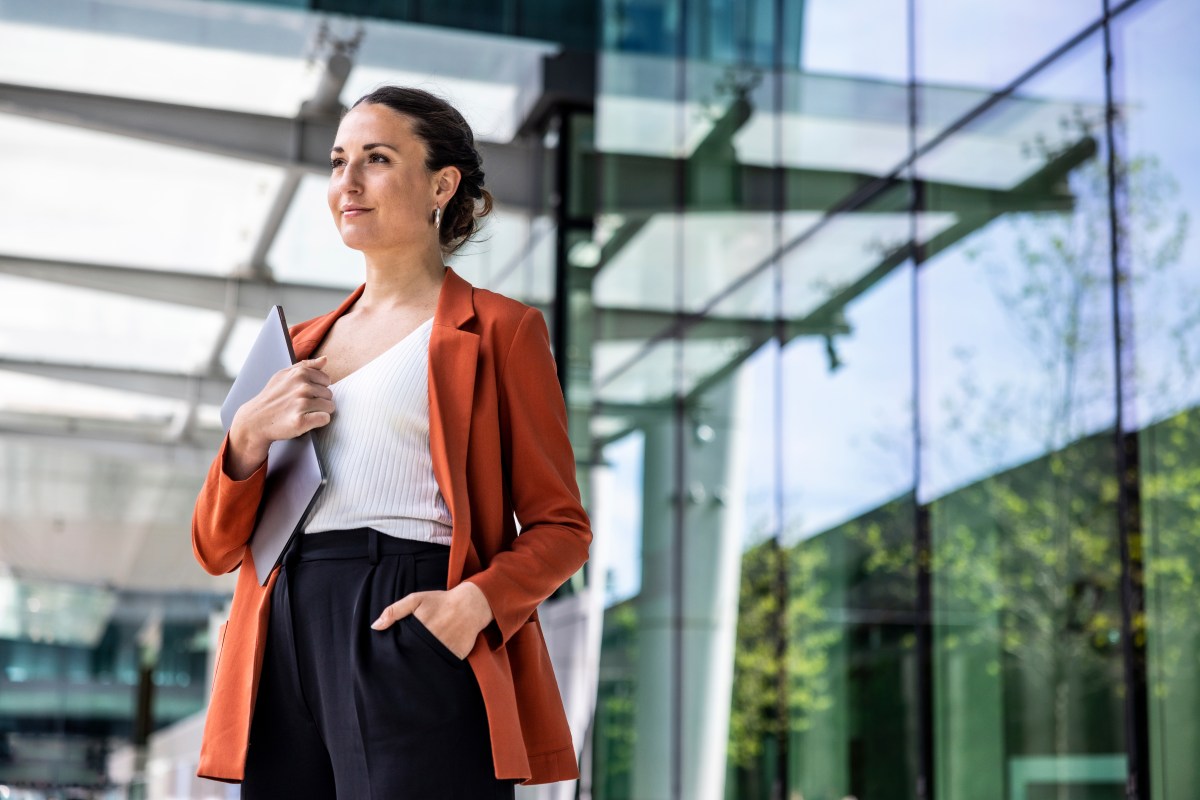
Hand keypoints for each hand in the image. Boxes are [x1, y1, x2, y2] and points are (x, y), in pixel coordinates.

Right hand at [225, 356, 334, 479]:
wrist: (255, 420)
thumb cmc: (272, 396)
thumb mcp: (284, 375)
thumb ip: (306, 365)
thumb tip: (325, 359)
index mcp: (300, 373)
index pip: (326, 380)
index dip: (317, 388)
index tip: (303, 394)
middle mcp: (302, 387)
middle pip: (329, 394)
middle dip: (319, 400)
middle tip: (301, 405)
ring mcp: (302, 404)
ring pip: (329, 407)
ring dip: (319, 412)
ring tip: (303, 412)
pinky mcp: (301, 421)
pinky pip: (325, 419)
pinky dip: (318, 422)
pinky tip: (306, 421)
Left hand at [371, 582, 493, 659]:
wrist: (471, 604)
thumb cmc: (440, 601)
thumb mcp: (416, 599)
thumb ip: (394, 611)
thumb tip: (375, 627)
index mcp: (419, 629)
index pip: (402, 649)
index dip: (396, 654)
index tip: (391, 657)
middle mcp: (432, 641)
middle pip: (413, 658)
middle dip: (408, 661)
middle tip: (404, 662)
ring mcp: (445, 650)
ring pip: (427, 665)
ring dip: (422, 666)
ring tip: (417, 666)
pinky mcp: (456, 656)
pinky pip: (443, 666)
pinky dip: (438, 666)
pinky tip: (433, 664)